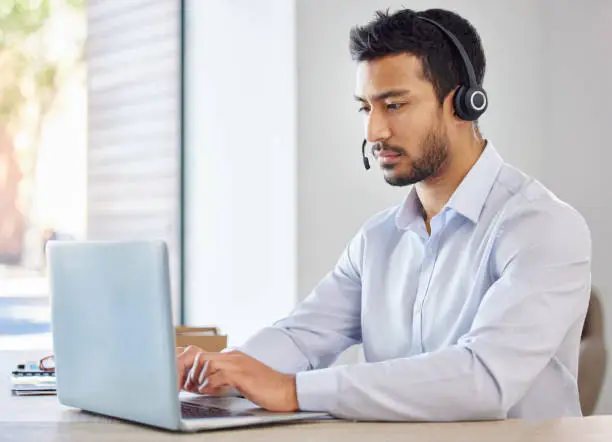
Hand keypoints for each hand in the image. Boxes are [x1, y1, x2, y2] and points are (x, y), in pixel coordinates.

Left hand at [176, 346, 298, 411]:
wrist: (287, 389)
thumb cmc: (266, 387)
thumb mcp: (242, 378)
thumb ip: (225, 377)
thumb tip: (206, 384)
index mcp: (233, 357)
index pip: (204, 355)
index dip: (193, 370)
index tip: (190, 384)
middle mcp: (234, 357)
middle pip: (201, 356)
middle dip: (191, 373)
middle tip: (192, 388)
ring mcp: (238, 364)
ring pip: (207, 363)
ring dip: (200, 379)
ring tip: (202, 390)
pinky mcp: (242, 375)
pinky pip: (218, 376)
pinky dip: (211, 386)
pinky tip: (214, 393)